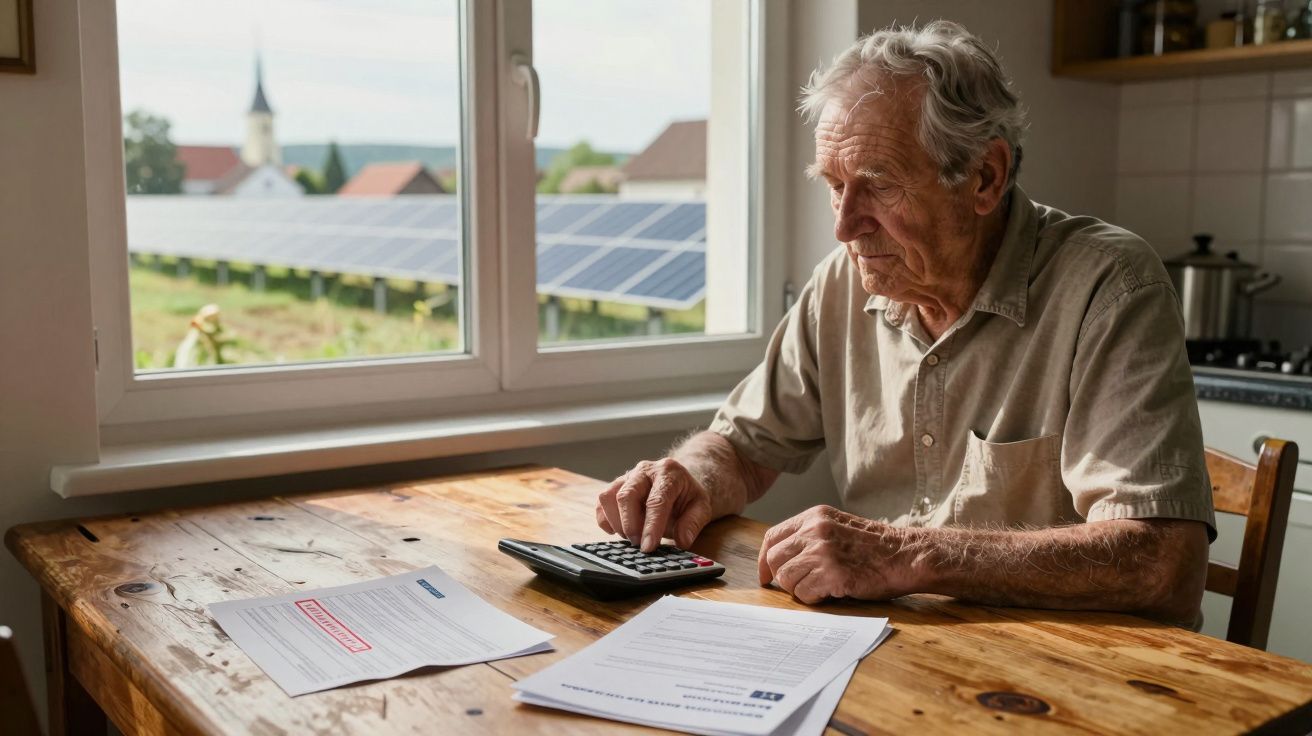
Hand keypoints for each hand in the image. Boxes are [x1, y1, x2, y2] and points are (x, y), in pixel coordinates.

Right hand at [595, 458, 713, 551]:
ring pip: (609, 496)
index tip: (648, 547)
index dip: (651, 526)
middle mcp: (645, 470)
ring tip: (631, 538)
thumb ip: (693, 524)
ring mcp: (627, 476)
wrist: (679, 483)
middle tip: (638, 545)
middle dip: (630, 525)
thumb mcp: (701, 508)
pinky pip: (602, 501)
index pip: (657, 500)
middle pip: (627, 495)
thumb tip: (682, 541)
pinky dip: (605, 519)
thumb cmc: (688, 496)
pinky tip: (617, 531)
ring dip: (616, 522)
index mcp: (669, 473)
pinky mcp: (616, 485)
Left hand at [757, 505, 917, 603]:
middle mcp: (815, 530)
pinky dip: (814, 599)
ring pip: (787, 579)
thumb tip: (781, 559)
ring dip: (801, 589)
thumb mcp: (838, 527)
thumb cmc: (874, 547)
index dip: (765, 559)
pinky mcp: (833, 575)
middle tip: (799, 585)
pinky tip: (831, 592)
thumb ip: (810, 536)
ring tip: (822, 587)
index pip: (773, 536)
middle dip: (782, 577)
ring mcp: (823, 552)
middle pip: (775, 559)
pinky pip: (805, 594)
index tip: (765, 575)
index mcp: (815, 516)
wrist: (906, 556)